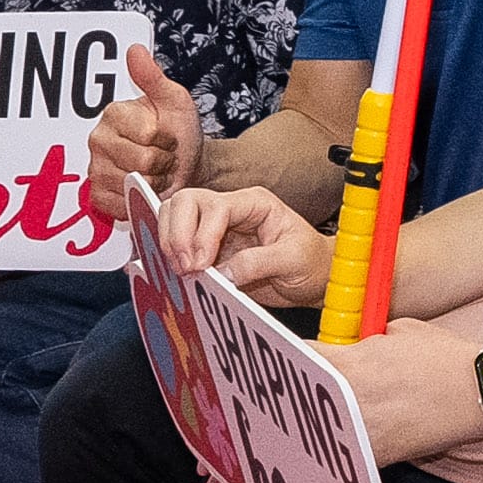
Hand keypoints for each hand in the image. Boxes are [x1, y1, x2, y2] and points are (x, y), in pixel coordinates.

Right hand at [90, 46, 206, 198]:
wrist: (187, 165)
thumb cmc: (180, 132)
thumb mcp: (175, 101)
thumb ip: (154, 78)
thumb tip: (134, 50)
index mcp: (113, 114)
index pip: (148, 134)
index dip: (167, 140)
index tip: (167, 137)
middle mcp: (97, 140)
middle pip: (142, 163)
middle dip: (163, 164)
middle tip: (164, 158)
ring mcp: (95, 169)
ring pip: (135, 185)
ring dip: (155, 183)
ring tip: (156, 173)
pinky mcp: (97, 196)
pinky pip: (121, 204)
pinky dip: (140, 202)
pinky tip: (145, 190)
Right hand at [161, 184, 326, 300]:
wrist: (314, 280)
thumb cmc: (311, 262)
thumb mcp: (294, 259)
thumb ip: (259, 263)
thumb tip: (223, 273)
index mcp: (254, 203)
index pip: (216, 207)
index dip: (203, 234)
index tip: (202, 264)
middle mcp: (231, 210)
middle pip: (186, 202)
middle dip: (178, 234)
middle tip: (185, 268)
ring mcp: (215, 229)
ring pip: (173, 216)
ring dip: (170, 243)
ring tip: (182, 271)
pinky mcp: (207, 249)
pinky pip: (176, 243)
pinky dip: (168, 254)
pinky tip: (175, 272)